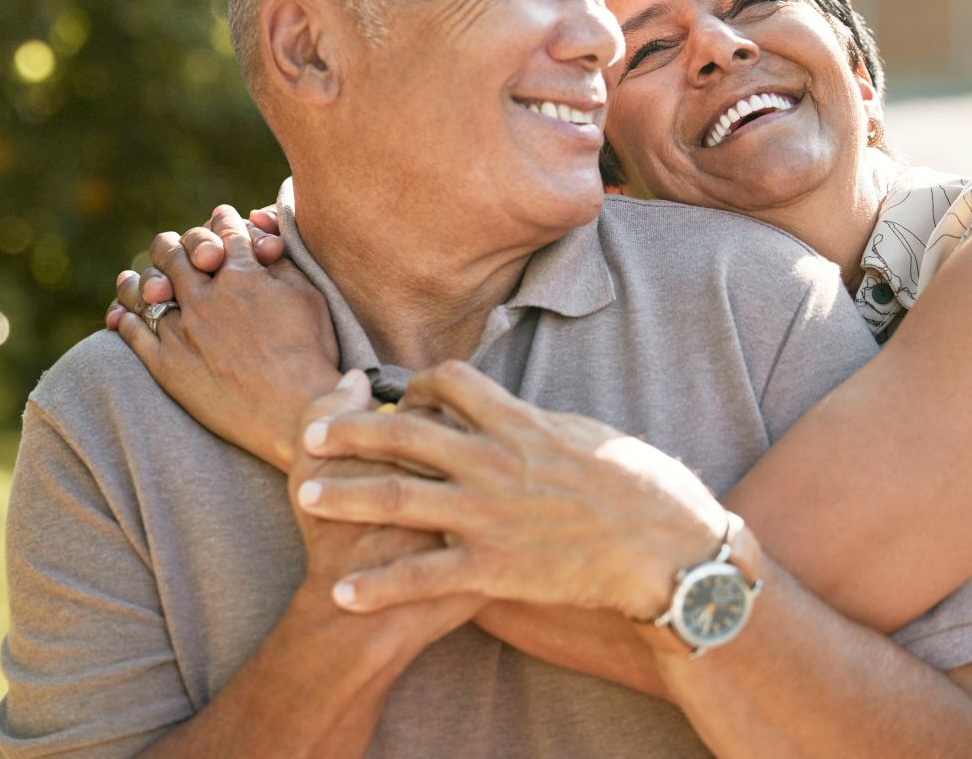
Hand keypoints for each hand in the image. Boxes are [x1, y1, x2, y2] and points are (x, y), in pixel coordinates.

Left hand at [111, 205, 342, 465]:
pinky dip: (126, 318)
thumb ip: (283, 266)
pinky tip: (124, 315)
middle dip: (175, 244)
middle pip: (176, 255)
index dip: (224, 221)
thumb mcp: (310, 298)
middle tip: (172, 244)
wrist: (295, 412)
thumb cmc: (312, 355)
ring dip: (144, 280)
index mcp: (242, 275)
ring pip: (147, 291)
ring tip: (143, 280)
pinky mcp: (167, 366)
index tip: (222, 218)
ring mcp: (182, 331)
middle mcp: (205, 297)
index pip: (227, 234)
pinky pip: (134, 333)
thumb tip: (264, 246)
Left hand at [293, 361, 727, 619]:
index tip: (401, 395)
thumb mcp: (585, 433)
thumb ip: (536, 422)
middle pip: (406, 433)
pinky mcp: (493, 567)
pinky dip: (380, 584)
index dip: (417, 384)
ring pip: (401, 499)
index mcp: (519, 421)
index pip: (450, 381)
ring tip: (306, 496)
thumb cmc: (637, 484)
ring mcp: (490, 514)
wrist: (665, 545)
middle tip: (312, 435)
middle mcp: (494, 461)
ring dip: (347, 496)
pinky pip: (424, 575)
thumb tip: (513, 411)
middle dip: (353, 431)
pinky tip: (344, 591)